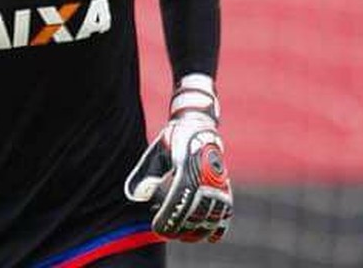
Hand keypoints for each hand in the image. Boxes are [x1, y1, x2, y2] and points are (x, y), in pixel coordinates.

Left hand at [124, 75, 232, 242]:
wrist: (199, 126)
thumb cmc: (172, 141)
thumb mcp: (155, 152)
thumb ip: (145, 174)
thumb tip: (137, 197)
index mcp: (186, 165)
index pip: (178, 199)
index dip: (169, 217)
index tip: (158, 228)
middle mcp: (205, 175)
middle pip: (194, 213)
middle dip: (179, 228)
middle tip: (166, 234)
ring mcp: (218, 183)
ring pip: (210, 218)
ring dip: (195, 231)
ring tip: (181, 235)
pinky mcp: (226, 189)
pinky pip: (225, 214)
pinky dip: (216, 227)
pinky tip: (207, 236)